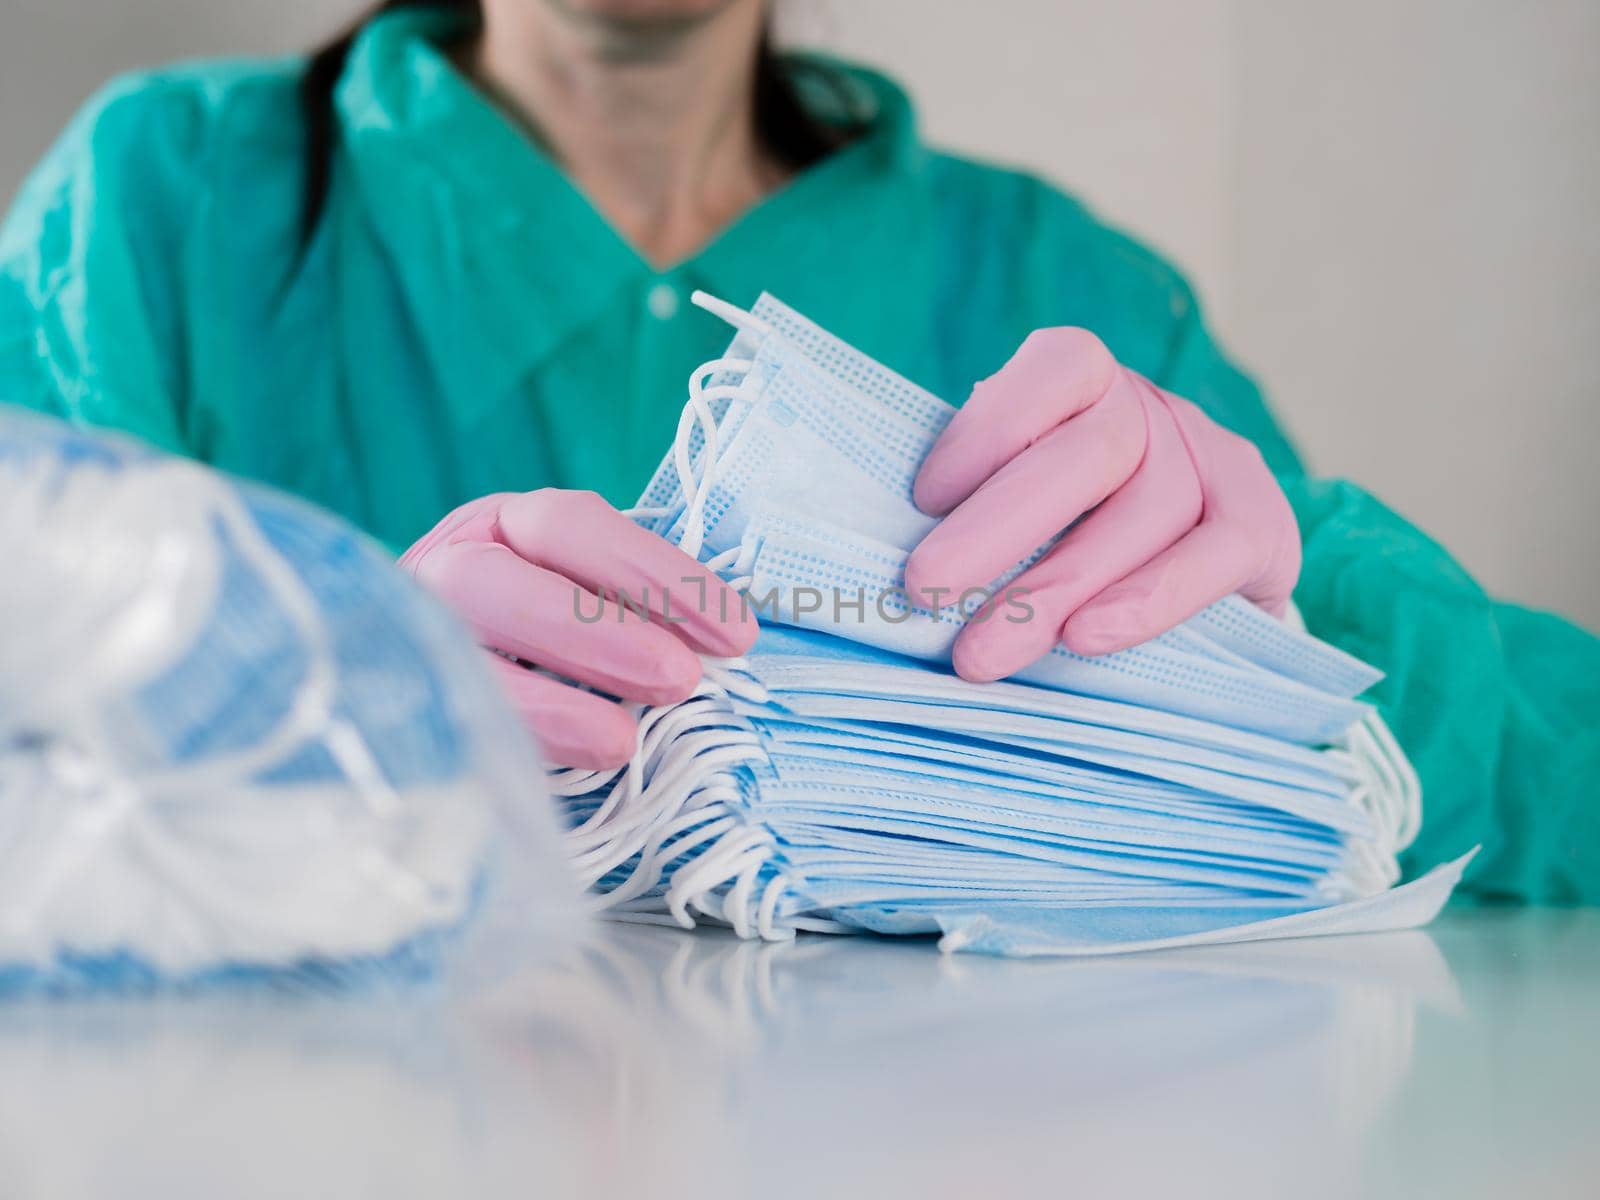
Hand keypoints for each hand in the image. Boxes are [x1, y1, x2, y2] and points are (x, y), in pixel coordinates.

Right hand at [400, 490, 754, 769]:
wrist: (421, 678)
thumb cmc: (542, 636)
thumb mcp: (584, 598)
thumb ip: (634, 609)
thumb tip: (720, 644)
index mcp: (503, 524)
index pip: (573, 525)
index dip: (657, 574)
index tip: (736, 634)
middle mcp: (446, 567)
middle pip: (504, 585)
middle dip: (600, 631)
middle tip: (679, 679)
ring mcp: (410, 635)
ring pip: (461, 653)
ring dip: (551, 700)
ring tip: (623, 741)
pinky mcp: (400, 701)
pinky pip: (446, 726)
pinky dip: (512, 745)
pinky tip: (567, 768)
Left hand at [905, 328, 1299, 681]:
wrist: (1186, 573)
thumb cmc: (1067, 533)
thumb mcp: (1019, 500)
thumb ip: (975, 508)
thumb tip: (889, 563)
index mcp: (1086, 381)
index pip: (1053, 370)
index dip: (987, 429)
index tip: (921, 502)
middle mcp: (1155, 410)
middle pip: (1091, 452)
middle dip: (999, 525)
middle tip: (925, 589)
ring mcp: (1217, 460)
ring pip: (1147, 511)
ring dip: (1057, 587)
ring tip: (983, 654)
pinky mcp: (1262, 525)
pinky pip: (1214, 555)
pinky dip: (1148, 600)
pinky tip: (1086, 639)